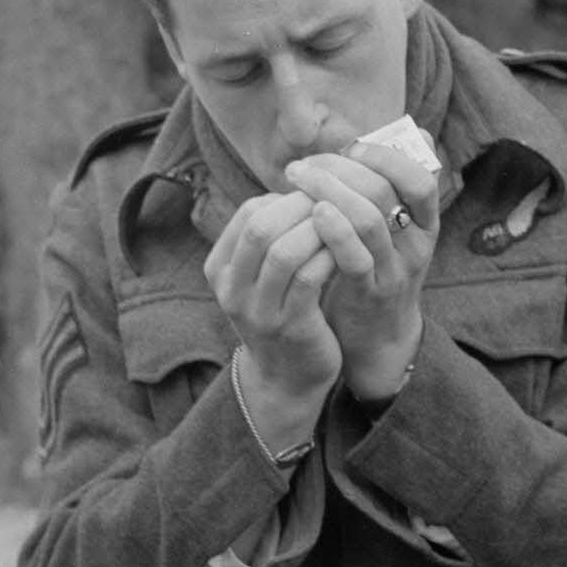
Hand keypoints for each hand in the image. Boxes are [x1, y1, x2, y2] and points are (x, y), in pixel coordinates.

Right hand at [203, 191, 340, 396]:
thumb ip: (270, 237)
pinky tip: (347, 251)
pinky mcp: (290, 327)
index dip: (285, 198)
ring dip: (318, 231)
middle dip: (301, 208)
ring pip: (284, 251)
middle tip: (335, 202)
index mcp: (220, 269)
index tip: (316, 199)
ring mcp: (258, 311)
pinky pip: (310, 279)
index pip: (247, 213)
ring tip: (343, 224)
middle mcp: (231, 289)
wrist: (286, 379)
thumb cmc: (279, 313)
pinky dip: (329, 256)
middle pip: (260, 227)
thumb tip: (301, 187)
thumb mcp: (259, 276)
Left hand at [284, 137, 439, 397]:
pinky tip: (312, 213)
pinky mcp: (370, 293)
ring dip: (328, 192)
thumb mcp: (388, 228)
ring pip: (370, 220)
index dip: (383, 155)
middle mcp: (416, 243)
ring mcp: (395, 269)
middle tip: (305, 164)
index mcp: (424, 221)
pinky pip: (355, 259)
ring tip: (297, 179)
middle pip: (385, 191)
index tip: (348, 147)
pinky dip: (333, 232)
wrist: (378, 336)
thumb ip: (382, 189)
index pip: (419, 176)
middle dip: (340, 168)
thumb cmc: (375, 267)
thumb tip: (379, 137)